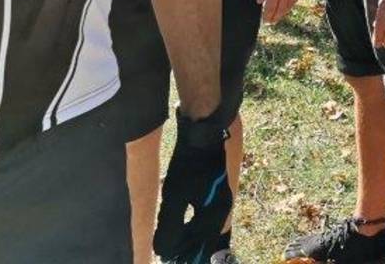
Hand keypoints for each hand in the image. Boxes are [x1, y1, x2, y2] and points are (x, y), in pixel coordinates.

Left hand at [153, 111, 232, 262]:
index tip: (167, 260)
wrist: (203, 133)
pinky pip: (204, 213)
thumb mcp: (176, 198)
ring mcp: (220, 197)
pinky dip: (191, 221)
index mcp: (216, 216)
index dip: (183, 256)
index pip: (200, 247)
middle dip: (186, 248)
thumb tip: (162, 252)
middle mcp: (222, 209)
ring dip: (188, 235)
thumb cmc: (189, 165)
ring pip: (204, 226)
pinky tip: (179, 219)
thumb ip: (170, 227)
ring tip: (171, 240)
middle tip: (168, 254)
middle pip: (204, 238)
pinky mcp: (214, 188)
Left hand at [258, 0, 303, 23]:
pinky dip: (290, 6)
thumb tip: (259, 2)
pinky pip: (295, 0)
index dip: (267, 16)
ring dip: (283, 13)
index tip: (265, 21)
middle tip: (271, 22)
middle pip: (280, 10)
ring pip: (289, 6)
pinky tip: (287, 7)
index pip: (270, 8)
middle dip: (275, 17)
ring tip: (278, 16)